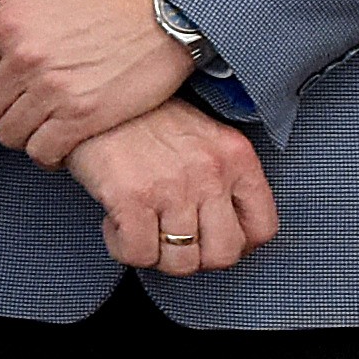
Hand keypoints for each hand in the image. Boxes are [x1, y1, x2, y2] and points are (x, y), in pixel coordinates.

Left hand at [0, 0, 193, 167]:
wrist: (170, 8)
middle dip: (4, 108)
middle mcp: (24, 58)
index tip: (11, 81)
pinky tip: (60, 140)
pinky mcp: (82, 117)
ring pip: (10, 134)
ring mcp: (52, 90)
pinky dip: (48, 152)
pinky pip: (42, 152)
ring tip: (44, 121)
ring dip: (24, 132)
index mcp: (7, 21)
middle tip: (29, 103)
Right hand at [65, 100, 276, 276]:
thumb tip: (228, 227)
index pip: (263, 226)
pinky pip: (139, 255)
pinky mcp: (132, 198)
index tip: (215, 240)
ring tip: (143, 230)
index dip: (240, 244)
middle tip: (175, 241)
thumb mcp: (204, 136)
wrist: (95, 95)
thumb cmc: (146, 118)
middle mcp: (210, 172)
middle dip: (198, 257)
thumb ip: (224, 177)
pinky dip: (124, 248)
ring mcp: (173, 187)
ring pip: (181, 263)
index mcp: (235, 156)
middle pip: (224, 254)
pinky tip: (117, 225)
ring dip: (158, 255)